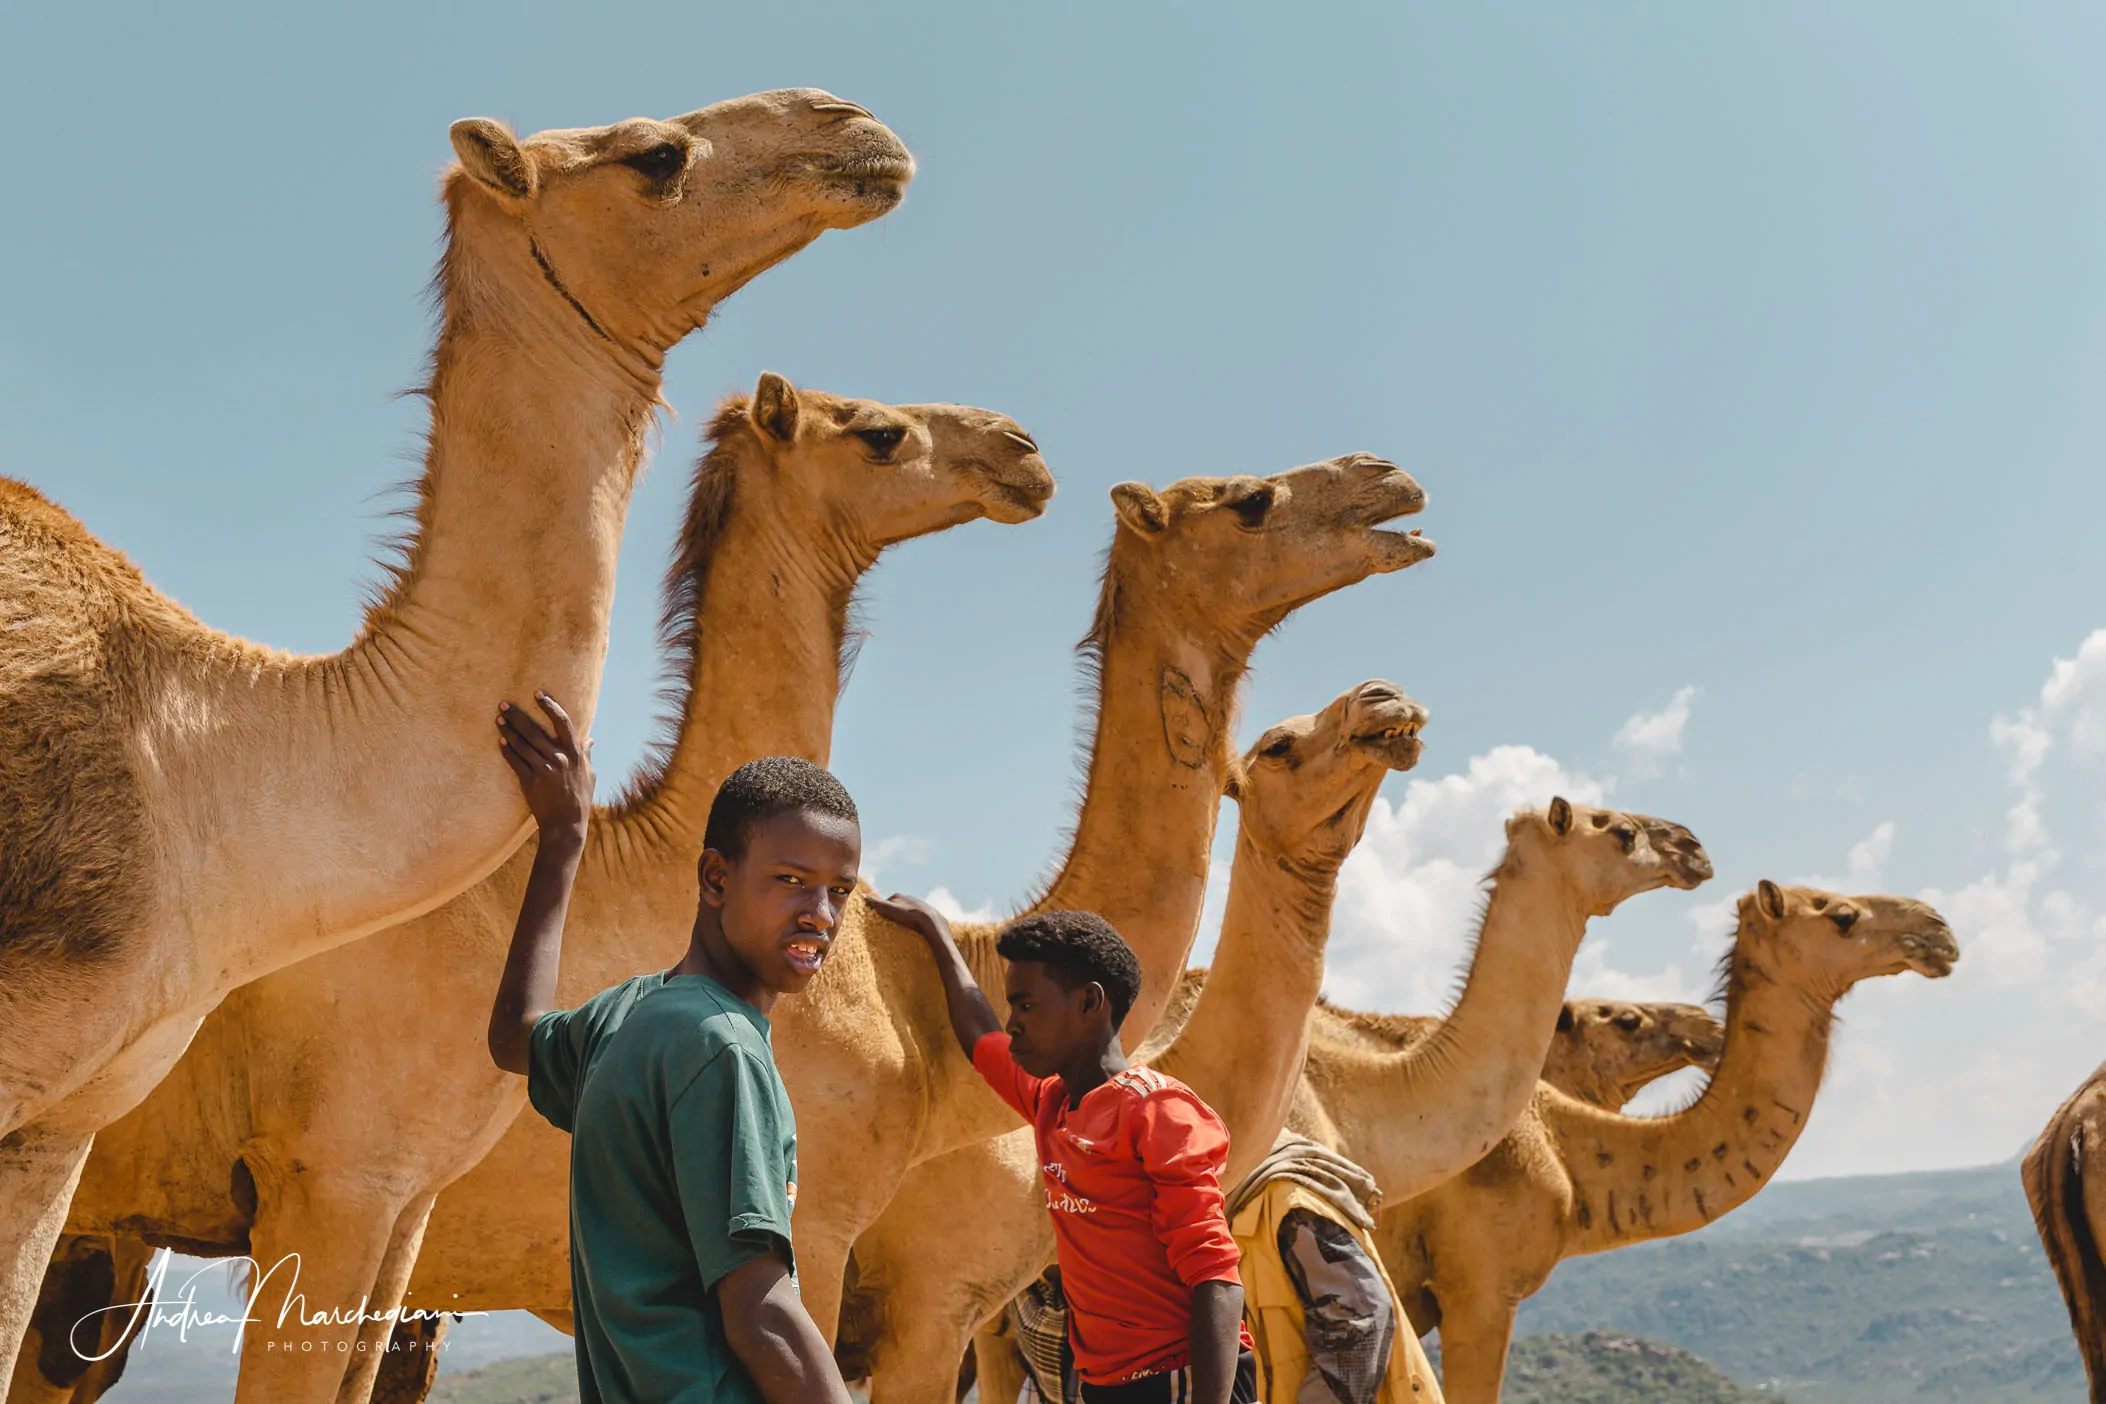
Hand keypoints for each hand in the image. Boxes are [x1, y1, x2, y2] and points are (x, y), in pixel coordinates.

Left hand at [497, 692, 592, 837]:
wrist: (566, 825)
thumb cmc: (580, 799)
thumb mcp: (590, 776)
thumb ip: (587, 755)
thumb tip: (589, 740)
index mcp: (575, 754)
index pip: (562, 722)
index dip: (549, 706)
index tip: (537, 694)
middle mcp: (560, 758)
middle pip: (534, 730)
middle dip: (517, 715)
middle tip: (503, 704)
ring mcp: (544, 769)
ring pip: (521, 744)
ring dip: (508, 730)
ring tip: (498, 719)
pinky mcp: (530, 781)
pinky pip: (515, 761)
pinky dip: (507, 750)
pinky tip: (500, 741)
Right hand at [866, 892, 951, 945]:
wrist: (931, 921)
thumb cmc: (909, 915)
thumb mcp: (890, 910)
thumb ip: (877, 903)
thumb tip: (863, 896)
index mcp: (898, 896)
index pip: (886, 903)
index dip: (882, 912)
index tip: (881, 920)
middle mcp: (908, 897)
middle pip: (896, 906)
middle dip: (894, 914)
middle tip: (891, 925)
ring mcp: (918, 904)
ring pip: (907, 911)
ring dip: (904, 918)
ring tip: (903, 928)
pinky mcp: (926, 912)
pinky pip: (917, 916)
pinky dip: (914, 921)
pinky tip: (914, 928)